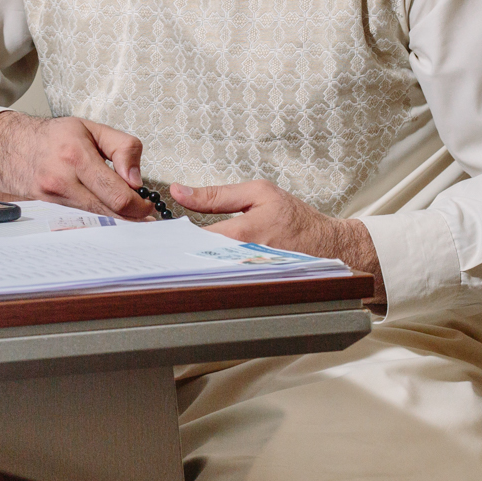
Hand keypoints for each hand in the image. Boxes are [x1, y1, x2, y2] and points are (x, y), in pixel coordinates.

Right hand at [0, 111, 154, 218]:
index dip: (139, 204)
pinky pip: (84, 214)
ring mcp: (54, 196)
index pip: (117, 194)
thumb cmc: (53, 135)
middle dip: (132, 212)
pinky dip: (98, 210)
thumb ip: (123, 148)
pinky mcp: (50, 206)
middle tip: (143, 208)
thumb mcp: (92, 128)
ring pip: (98, 215)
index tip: (147, 202)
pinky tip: (103, 201)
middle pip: (110, 211)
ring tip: (124, 202)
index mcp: (77, 155)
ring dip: (116, 211)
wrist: (11, 145)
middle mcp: (63, 179)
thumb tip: (137, 179)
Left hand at [168, 179, 385, 303]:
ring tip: (172, 259)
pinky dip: (208, 276)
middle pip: (197, 261)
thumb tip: (179, 191)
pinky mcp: (253, 289)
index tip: (151, 235)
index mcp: (244, 233)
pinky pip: (224, 284)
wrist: (330, 247)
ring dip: (189, 267)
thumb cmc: (296, 218)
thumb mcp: (258, 192)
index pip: (195, 239)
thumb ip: (216, 194)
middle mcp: (245, 260)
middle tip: (154, 249)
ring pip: (208, 276)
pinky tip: (198, 269)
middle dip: (175, 255)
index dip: (171, 237)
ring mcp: (249, 279)